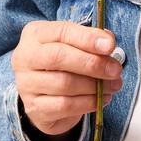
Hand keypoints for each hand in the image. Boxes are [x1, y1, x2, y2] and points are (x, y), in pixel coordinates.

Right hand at [13, 19, 123, 136]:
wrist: (45, 94)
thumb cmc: (63, 63)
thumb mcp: (74, 44)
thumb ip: (89, 40)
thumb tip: (107, 42)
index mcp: (35, 34)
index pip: (62, 32)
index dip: (88, 38)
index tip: (110, 45)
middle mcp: (25, 57)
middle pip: (58, 57)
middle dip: (93, 63)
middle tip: (115, 70)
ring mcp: (26, 84)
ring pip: (64, 84)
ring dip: (94, 86)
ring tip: (113, 85)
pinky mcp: (34, 108)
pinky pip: (65, 106)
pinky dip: (88, 103)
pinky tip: (101, 99)